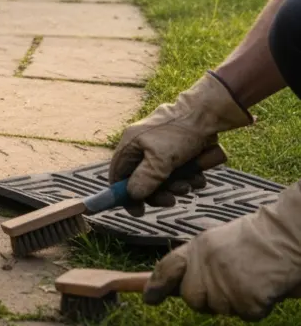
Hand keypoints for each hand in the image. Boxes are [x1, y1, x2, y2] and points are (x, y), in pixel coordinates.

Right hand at [108, 73, 250, 214]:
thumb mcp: (160, 159)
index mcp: (131, 146)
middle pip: (143, 182)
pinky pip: (181, 174)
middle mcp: (143, 149)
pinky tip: (199, 175)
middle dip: (159, 193)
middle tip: (171, 200)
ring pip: (165, 181)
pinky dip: (190, 178)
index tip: (137, 210)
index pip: (118, 175)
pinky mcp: (180, 154)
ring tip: (190, 183)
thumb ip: (145, 179)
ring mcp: (162, 152)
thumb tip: (133, 195)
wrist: (208, 115)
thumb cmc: (180, 133)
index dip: (124, 194)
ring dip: (179, 186)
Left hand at [144, 181, 300, 320]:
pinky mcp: (245, 301)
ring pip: (219, 308)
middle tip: (226, 286)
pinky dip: (255, 307)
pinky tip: (262, 288)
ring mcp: (224, 286)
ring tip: (248, 280)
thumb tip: (186, 281)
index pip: (167, 269)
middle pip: (191, 298)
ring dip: (232, 302)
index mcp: (196, 249)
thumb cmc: (255, 237)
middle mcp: (205, 268)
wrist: (284, 237)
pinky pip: (244, 314)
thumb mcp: (216, 240)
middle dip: (205, 298)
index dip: (155, 286)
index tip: (149, 298)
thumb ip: (198, 260)